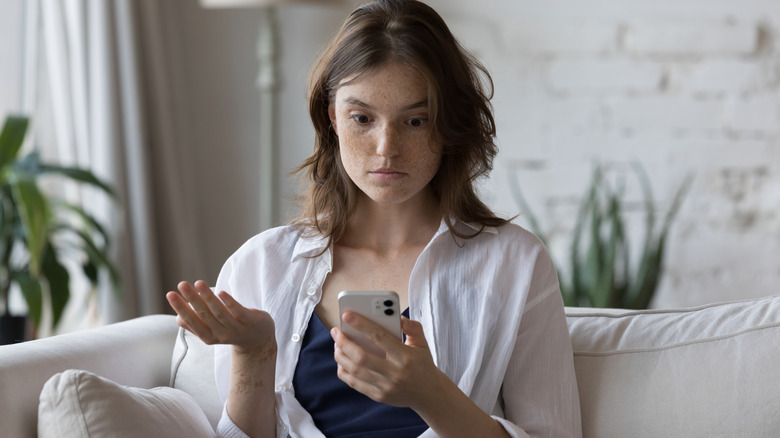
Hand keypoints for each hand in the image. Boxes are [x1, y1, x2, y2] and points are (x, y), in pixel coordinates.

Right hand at [166, 280, 274, 354]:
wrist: (259, 340)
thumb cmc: (231, 330)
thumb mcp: (213, 331)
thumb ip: (197, 325)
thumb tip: (178, 318)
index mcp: (209, 336)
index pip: (191, 322)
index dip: (181, 308)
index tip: (170, 294)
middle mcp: (221, 334)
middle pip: (204, 315)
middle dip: (191, 299)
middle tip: (181, 284)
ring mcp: (237, 328)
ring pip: (220, 312)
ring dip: (208, 297)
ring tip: (198, 283)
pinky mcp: (251, 321)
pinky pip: (239, 312)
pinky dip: (229, 303)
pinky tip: (221, 292)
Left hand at [330, 311, 444, 409]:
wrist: (429, 394)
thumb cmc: (423, 364)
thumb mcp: (423, 343)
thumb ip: (412, 327)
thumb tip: (397, 317)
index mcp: (405, 356)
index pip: (379, 337)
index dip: (361, 324)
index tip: (346, 314)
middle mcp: (394, 373)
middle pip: (361, 357)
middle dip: (344, 342)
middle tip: (336, 331)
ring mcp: (385, 387)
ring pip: (355, 371)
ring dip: (341, 355)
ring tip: (337, 344)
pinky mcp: (379, 396)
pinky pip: (355, 383)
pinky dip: (344, 371)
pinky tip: (342, 360)